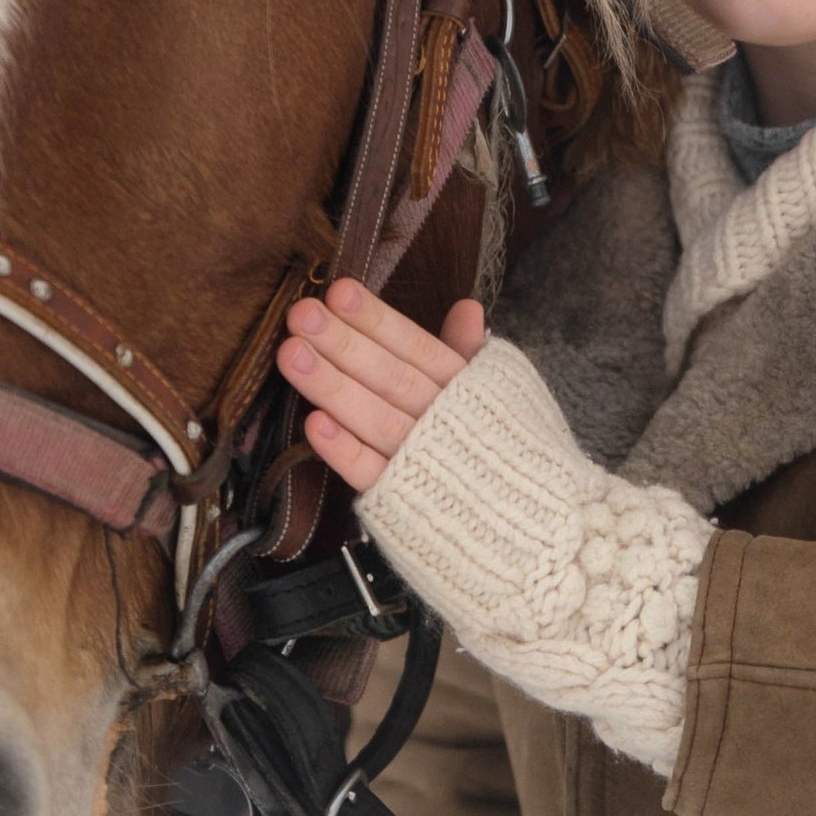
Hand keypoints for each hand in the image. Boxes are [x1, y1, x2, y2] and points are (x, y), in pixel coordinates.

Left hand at [276, 279, 487, 490]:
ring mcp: (421, 462)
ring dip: (332, 387)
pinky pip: (372, 475)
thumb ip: (469, 353)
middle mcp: (445, 422)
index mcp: (468, 391)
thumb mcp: (496, 394)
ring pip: (376, 420)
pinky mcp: (401, 501)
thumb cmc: (496, 446)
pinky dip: (344, 451)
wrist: (524, 524)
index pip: (417, 348)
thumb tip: (467, 306)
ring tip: (291, 354)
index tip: (339, 291)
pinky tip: (313, 424)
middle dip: (344, 344)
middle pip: (391, 379)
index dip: (378, 320)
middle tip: (301, 314)